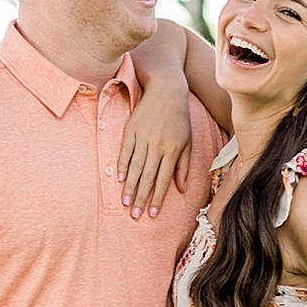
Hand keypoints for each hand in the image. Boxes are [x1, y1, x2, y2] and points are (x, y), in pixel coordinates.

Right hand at [118, 72, 192, 219]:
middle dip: (142, 198)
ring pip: (135, 167)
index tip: (152, 214)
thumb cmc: (179, 119)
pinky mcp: (131, 130)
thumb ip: (183, 166)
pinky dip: (123, 165)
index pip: (163, 180)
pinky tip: (120, 179)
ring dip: (130, 187)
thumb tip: (181, 189)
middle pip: (148, 177)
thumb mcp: (187, 142)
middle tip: (135, 215)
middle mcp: (157, 146)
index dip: (157, 198)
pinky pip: (125, 151)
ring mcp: (143, 138)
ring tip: (125, 203)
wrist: (166, 91)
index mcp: (172, 150)